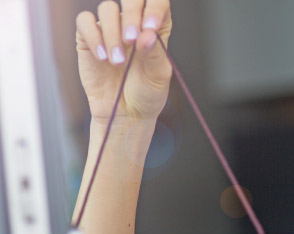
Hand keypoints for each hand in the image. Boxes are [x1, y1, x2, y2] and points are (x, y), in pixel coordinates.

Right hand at [75, 0, 172, 123]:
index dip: (154, 7)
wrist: (125, 114)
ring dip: (112, 33)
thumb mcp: (158, 77)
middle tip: (132, 41)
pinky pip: (85, 22)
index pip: (157, 1)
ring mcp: (110, 28)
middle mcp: (133, 23)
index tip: (150, 27)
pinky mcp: (88, 38)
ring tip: (117, 62)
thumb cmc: (146, 94)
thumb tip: (146, 34)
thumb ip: (155, 53)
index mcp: (155, 28)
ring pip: (107, 8)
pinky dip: (93, 36)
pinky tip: (102, 58)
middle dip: (132, 15)